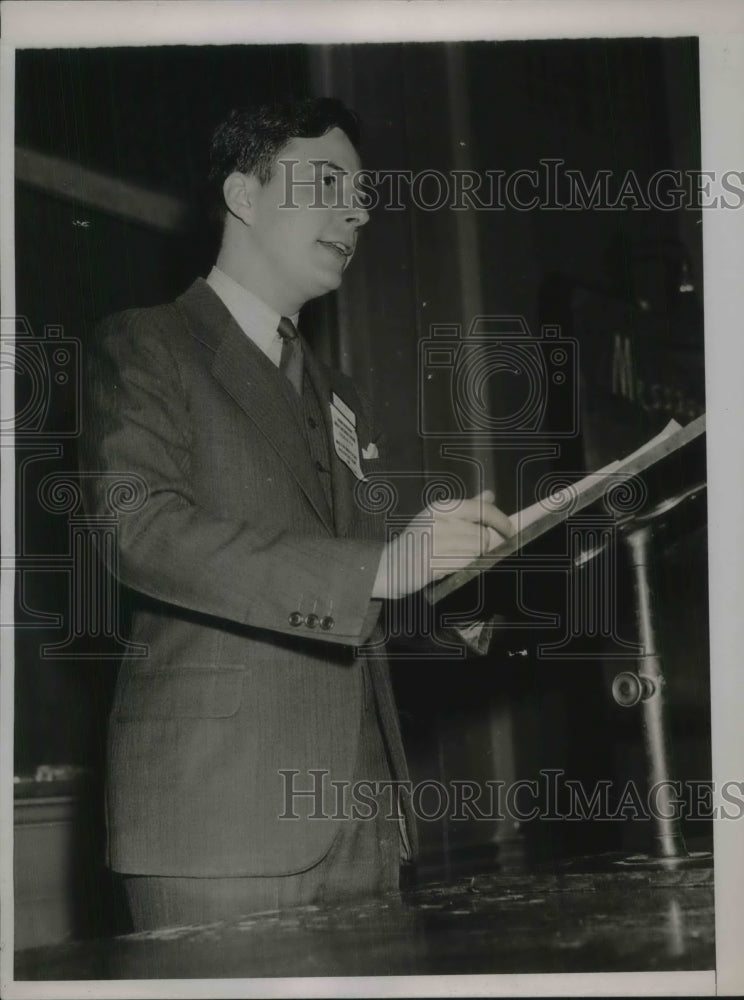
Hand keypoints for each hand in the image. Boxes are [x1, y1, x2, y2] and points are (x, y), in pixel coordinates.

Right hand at [371, 490, 514, 599]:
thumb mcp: (440, 518)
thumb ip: (468, 508)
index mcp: (442, 507)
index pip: (482, 510)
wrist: (392, 565)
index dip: (502, 521)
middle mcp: (439, 521)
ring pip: (477, 552)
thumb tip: (490, 495)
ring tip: (457, 557)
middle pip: (484, 536)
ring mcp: (435, 543)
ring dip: (474, 557)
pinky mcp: (433, 563)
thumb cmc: (420, 540)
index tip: (511, 531)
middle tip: (476, 549)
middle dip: (486, 545)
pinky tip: (449, 565)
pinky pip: (465, 565)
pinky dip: (463, 567)